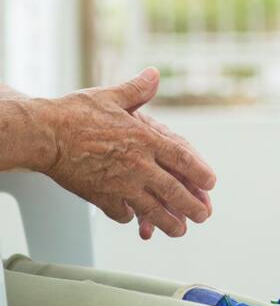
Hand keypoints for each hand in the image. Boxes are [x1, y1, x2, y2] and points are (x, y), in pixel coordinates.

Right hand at [35, 68, 215, 238]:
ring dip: (168, 221)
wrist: (43, 135)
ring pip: (152, 209)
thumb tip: (153, 74)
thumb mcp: (112, 96)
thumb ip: (138, 90)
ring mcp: (120, 184)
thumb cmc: (75, 114)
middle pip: (173, 190)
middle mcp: (138, 165)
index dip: (200, 173)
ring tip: (180, 230)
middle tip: (204, 215)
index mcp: (146, 140)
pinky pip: (120, 212)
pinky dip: (129, 216)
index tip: (211, 184)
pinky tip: (133, 218)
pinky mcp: (100, 197)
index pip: (183, 159)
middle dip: (192, 205)